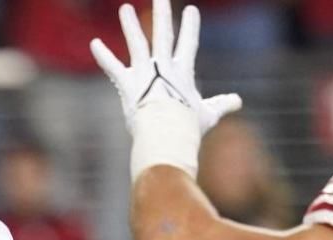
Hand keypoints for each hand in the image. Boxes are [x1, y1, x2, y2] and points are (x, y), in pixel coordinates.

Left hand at [90, 0, 240, 138]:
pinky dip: (103, 55)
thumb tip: (238, 102)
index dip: (190, 26)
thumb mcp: (208, 114)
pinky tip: (94, 42)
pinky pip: (112, 67)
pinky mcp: (128, 84)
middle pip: (163, 34)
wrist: (167, 134)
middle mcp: (163, 66)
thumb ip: (222, 105)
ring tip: (125, 8)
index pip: (189, 43)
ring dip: (130, 25)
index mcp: (183, 72)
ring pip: (137, 43)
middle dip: (162, 13)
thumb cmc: (188, 127)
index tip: (190, 10)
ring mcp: (144, 73)